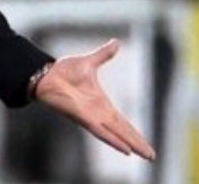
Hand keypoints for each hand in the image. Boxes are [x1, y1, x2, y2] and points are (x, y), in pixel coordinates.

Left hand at [33, 39, 155, 160]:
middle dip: (138, 143)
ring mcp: (92, 117)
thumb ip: (103, 55)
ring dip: (130, 144)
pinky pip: (101, 131)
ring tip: (146, 155)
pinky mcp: (83, 118)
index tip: (146, 144)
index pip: (122, 122)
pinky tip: (125, 150)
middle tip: (152, 156)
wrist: (45, 74)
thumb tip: (116, 43)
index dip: (134, 132)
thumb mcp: (89, 62)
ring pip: (116, 134)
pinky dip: (113, 140)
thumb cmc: (63, 71)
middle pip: (123, 131)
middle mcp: (99, 114)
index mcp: (102, 104)